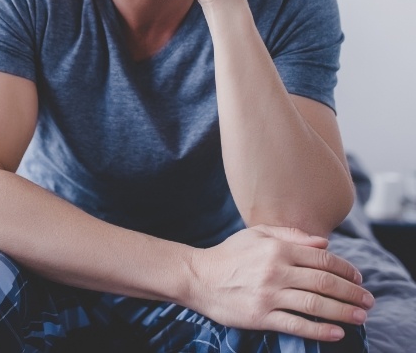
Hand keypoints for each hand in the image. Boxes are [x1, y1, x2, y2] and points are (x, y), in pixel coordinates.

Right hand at [188, 225, 373, 341]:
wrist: (199, 277)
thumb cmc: (230, 253)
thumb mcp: (257, 234)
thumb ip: (290, 235)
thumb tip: (324, 243)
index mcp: (277, 248)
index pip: (320, 257)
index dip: (345, 268)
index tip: (358, 277)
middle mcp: (276, 270)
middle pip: (323, 282)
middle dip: (351, 292)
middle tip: (368, 300)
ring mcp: (269, 295)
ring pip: (315, 305)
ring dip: (343, 312)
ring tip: (360, 317)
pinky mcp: (261, 316)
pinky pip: (297, 325)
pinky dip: (320, 331)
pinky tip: (337, 333)